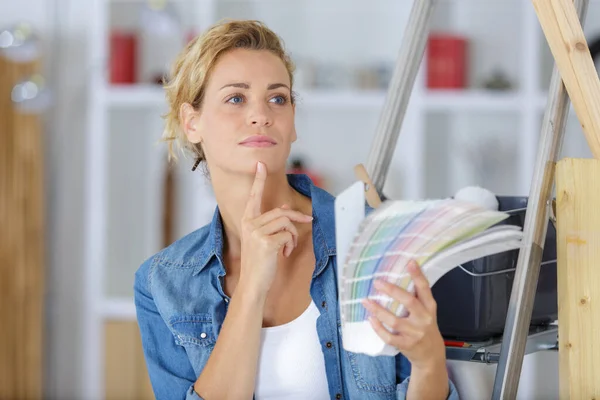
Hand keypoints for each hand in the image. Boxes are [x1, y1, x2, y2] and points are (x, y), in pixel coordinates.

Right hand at [239, 161, 312, 295]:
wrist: (252, 284)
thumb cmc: (259, 262)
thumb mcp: (263, 239)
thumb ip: (272, 222)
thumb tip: (285, 207)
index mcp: (247, 221)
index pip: (254, 197)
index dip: (258, 181)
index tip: (260, 165)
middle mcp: (250, 224)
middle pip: (281, 211)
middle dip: (297, 217)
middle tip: (308, 220)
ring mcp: (257, 233)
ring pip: (286, 222)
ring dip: (293, 234)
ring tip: (288, 247)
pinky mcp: (266, 242)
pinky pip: (287, 235)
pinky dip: (290, 244)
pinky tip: (283, 254)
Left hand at [362, 260, 445, 370]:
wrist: (431, 355)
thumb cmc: (425, 327)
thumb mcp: (427, 311)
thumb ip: (418, 297)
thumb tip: (399, 276)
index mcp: (430, 308)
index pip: (425, 289)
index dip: (418, 275)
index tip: (410, 262)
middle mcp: (424, 319)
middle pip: (409, 302)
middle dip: (392, 290)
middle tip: (377, 282)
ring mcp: (415, 333)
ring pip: (394, 320)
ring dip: (378, 310)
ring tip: (366, 301)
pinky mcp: (406, 344)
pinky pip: (389, 336)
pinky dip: (378, 328)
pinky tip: (370, 319)